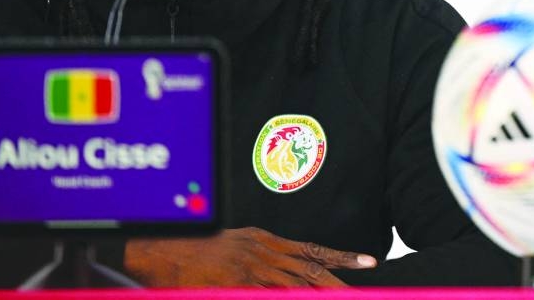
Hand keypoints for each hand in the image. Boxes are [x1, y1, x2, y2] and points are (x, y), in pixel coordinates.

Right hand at [124, 226, 377, 286]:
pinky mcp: (236, 284)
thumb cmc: (199, 248)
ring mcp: (251, 270)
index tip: (368, 263)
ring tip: (346, 297)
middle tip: (365, 290)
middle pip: (310, 270)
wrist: (165, 249)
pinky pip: (269, 294)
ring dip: (321, 292)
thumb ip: (264, 254)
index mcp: (266, 240)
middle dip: (340, 281)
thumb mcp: (239, 242)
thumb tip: (288, 267)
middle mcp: (264, 252)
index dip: (341, 258)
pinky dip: (289, 298)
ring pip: (295, 286)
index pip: (312, 251)